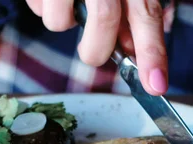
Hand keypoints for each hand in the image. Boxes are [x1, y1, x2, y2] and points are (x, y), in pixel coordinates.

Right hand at [25, 0, 168, 94]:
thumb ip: (132, 14)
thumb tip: (131, 53)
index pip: (147, 14)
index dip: (152, 53)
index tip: (155, 85)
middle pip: (102, 20)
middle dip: (96, 50)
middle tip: (93, 52)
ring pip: (60, 22)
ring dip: (62, 21)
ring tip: (68, 0)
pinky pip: (36, 8)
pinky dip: (42, 7)